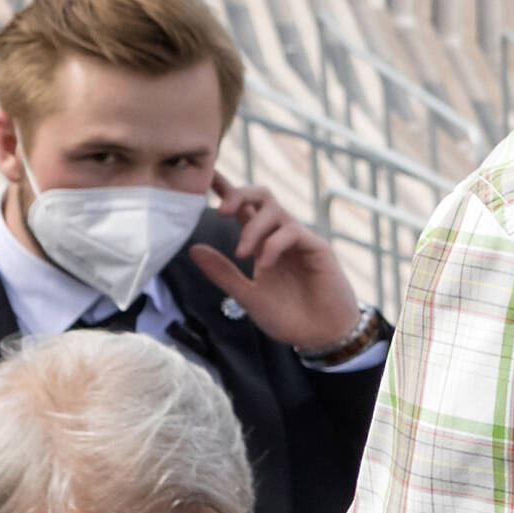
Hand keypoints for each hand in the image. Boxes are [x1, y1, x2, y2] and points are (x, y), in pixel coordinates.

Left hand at [186, 181, 365, 358]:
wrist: (320, 337)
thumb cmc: (288, 317)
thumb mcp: (247, 296)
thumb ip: (223, 272)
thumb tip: (193, 248)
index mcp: (262, 244)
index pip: (242, 209)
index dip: (226, 190)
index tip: (207, 175)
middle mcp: (280, 236)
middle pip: (261, 196)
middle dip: (238, 194)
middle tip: (220, 210)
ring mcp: (300, 240)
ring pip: (274, 210)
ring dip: (253, 228)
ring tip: (242, 253)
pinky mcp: (318, 247)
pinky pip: (292, 232)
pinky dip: (273, 245)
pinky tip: (265, 266)